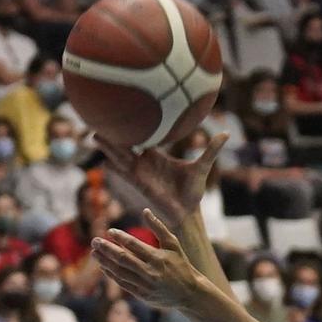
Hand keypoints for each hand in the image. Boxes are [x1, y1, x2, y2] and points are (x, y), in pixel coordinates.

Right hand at [91, 131, 228, 230]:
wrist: (188, 211)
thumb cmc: (193, 191)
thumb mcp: (202, 166)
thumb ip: (211, 150)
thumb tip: (226, 133)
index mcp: (156, 155)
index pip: (141, 136)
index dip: (132, 125)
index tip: (122, 110)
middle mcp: (145, 162)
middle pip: (125, 143)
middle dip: (113, 132)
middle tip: (98, 118)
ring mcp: (140, 173)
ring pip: (121, 156)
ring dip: (109, 147)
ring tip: (95, 135)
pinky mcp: (140, 184)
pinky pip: (125, 175)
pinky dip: (115, 169)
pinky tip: (104, 162)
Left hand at [92, 210, 204, 312]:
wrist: (189, 293)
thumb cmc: (181, 265)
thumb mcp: (173, 244)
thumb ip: (158, 227)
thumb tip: (145, 210)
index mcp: (158, 258)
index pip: (133, 245)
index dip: (120, 237)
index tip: (110, 231)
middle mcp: (151, 272)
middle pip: (122, 258)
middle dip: (106, 248)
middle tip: (95, 240)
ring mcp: (145, 285)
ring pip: (119, 272)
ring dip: (105, 261)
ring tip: (95, 253)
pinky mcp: (142, 295)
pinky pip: (123, 283)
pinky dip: (111, 275)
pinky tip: (104, 266)